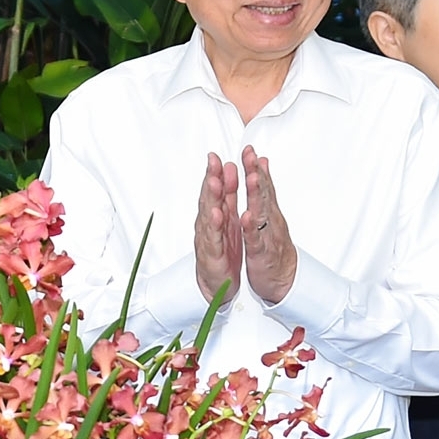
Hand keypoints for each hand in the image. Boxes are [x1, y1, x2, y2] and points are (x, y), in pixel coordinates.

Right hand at [193, 153, 242, 304]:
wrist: (217, 282)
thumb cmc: (222, 251)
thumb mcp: (227, 220)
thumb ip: (227, 196)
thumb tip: (228, 170)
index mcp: (217, 215)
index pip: (216, 189)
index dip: (216, 172)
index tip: (217, 156)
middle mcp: (210, 224)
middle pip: (210, 197)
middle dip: (211, 178)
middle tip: (213, 162)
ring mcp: (209, 238)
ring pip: (209, 214)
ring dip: (212, 197)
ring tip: (214, 182)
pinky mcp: (212, 254)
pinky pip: (215, 238)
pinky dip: (216, 226)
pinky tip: (218, 215)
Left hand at [239, 146, 298, 303]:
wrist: (285, 278)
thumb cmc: (273, 246)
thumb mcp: (269, 216)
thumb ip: (265, 190)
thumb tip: (262, 164)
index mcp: (267, 211)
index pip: (262, 185)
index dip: (255, 167)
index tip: (249, 150)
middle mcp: (269, 220)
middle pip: (263, 193)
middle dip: (256, 173)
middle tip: (251, 156)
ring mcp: (266, 235)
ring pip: (261, 212)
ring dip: (256, 195)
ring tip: (251, 178)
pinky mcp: (261, 253)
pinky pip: (256, 239)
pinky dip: (251, 228)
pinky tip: (246, 217)